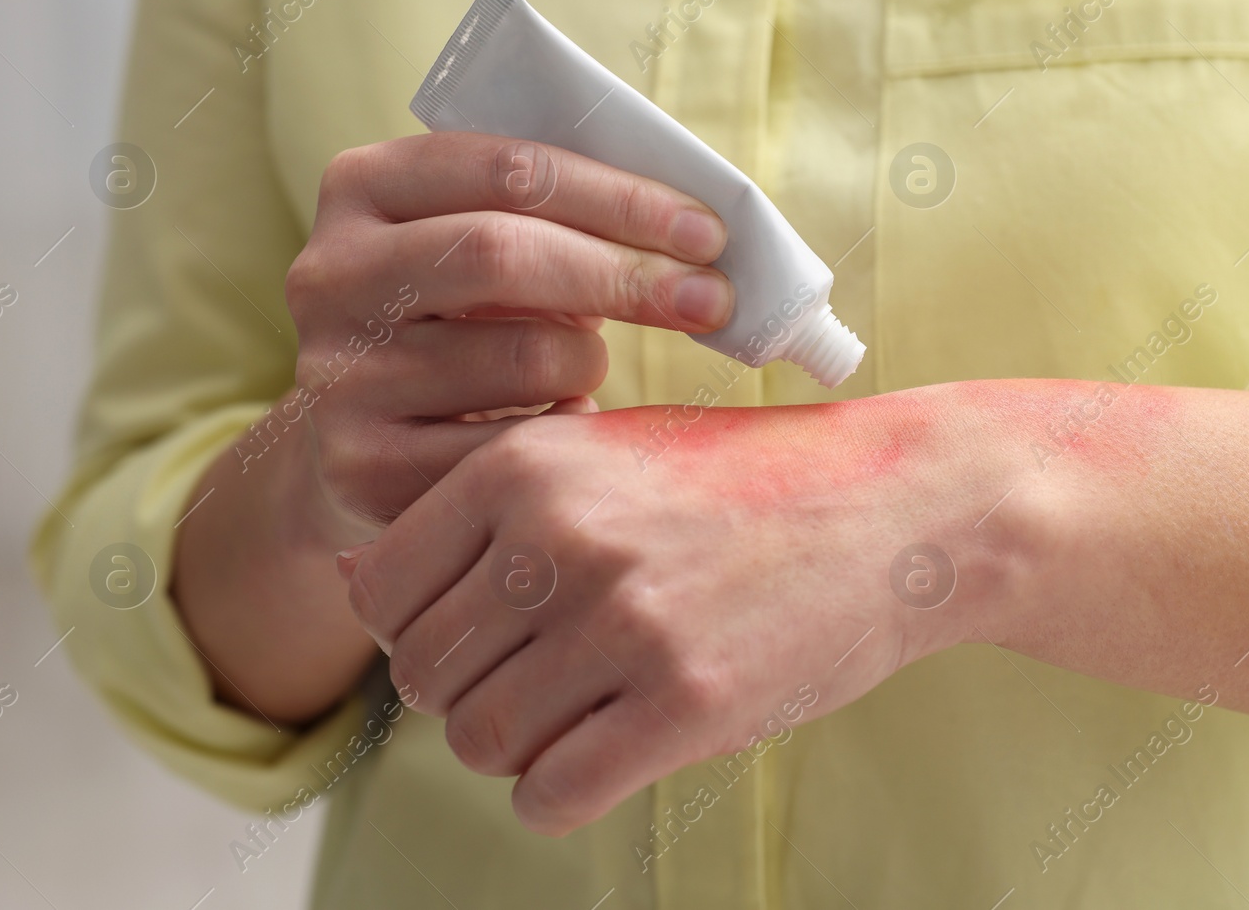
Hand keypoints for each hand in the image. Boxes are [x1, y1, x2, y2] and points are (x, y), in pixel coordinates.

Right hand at [282, 132, 734, 527]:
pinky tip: (563, 425)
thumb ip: (561, 215)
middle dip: (625, 275)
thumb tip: (699, 235)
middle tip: (711, 299)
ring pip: (520, 357)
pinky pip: (509, 450)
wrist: (365, 437)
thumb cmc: (463, 319)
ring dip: (591, 363)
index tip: (708, 232)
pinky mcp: (361, 465)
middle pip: (501, 254)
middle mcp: (329, 273)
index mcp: (363, 186)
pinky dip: (562, 433)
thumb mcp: (487, 243)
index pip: (508, 169)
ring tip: (590, 367)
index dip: (620, 197)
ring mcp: (337, 373)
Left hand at [341, 391, 989, 834]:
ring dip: (518, 745)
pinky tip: (613, 750)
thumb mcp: (605, 455)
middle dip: (470, 691)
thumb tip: (352, 579)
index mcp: (527, 464)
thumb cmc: (744, 482)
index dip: (418, 627)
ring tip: (582, 711)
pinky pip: (551, 793)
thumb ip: (482, 510)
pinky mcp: (686, 703)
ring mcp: (623, 622)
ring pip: (482, 740)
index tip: (484, 632)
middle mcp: (561, 537)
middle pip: (427, 672)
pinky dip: (563, 790)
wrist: (896, 504)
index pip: (381, 589)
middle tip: (545, 677)